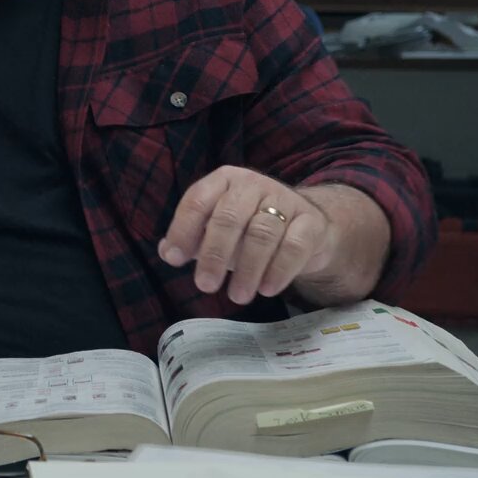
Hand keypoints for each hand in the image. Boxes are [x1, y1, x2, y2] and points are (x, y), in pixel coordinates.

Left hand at [157, 166, 336, 304]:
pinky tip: (267, 289)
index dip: (183, 230)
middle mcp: (254, 184)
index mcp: (224, 181)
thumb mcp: (216, 230)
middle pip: (229, 217)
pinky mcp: (311, 222)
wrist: (306, 228)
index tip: (174, 260)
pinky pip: (294, 245)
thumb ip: (190, 239)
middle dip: (214, 253)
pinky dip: (279, 270)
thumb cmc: (249, 228)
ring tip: (237, 297)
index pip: (198, 200)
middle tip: (205, 286)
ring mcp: (285, 200)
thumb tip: (167, 252)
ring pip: (262, 233)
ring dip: (248, 268)